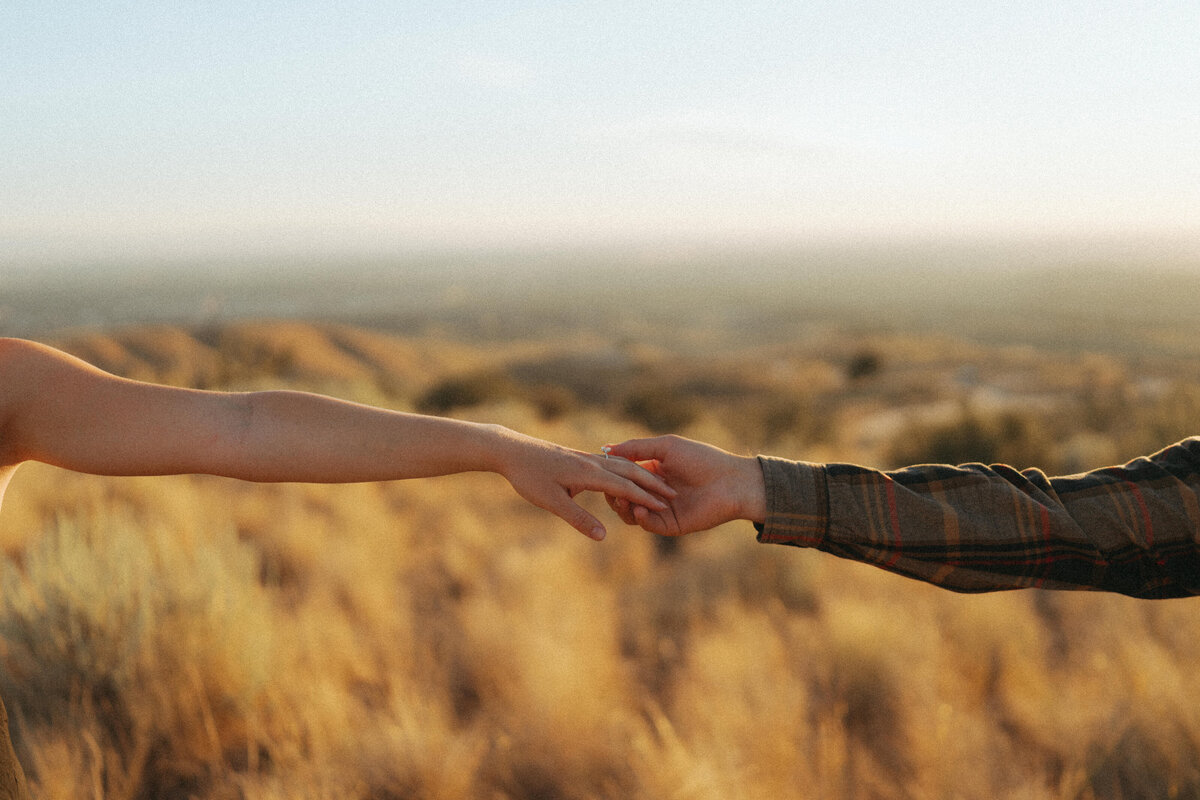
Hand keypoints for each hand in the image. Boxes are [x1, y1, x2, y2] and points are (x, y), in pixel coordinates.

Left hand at [494, 428, 676, 540]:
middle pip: (630, 472)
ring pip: (621, 464)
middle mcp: (591, 462)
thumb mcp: (552, 502)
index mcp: (588, 474)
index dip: (645, 498)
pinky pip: (610, 462)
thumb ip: (579, 519)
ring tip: (658, 483)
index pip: (625, 487)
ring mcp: (586, 457)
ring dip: (641, 474)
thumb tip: (603, 537)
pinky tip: (627, 472)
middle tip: (672, 495)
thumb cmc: (529, 477)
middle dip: (652, 484)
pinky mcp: (578, 456)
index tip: (665, 507)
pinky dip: (626, 468)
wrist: (511, 449)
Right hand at [602, 435, 765, 535]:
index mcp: (654, 472)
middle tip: (610, 492)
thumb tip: (607, 448)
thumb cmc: (702, 459)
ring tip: (623, 500)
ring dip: (625, 507)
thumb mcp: (666, 446)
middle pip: (625, 497)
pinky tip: (639, 508)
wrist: (730, 481)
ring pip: (633, 514)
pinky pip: (649, 525)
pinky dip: (641, 517)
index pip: (624, 477)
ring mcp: (663, 510)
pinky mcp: (671, 525)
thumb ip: (637, 448)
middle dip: (615, 494)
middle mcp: (656, 492)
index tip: (601, 472)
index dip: (612, 476)